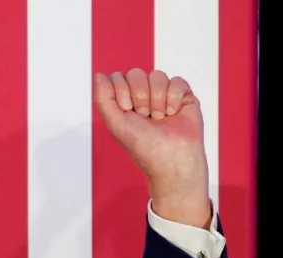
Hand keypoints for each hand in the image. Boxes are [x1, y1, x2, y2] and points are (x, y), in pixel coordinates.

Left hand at [94, 69, 211, 227]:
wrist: (172, 158)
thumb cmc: (143, 145)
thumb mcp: (115, 123)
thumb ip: (103, 99)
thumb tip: (98, 75)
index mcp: (124, 101)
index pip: (118, 77)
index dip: (122, 93)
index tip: (128, 112)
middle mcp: (143, 95)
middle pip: (136, 73)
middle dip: (140, 96)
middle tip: (145, 116)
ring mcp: (163, 94)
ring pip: (157, 75)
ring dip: (157, 100)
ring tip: (159, 118)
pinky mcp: (183, 95)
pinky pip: (177, 81)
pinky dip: (173, 99)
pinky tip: (173, 113)